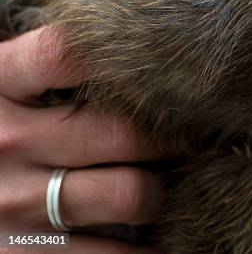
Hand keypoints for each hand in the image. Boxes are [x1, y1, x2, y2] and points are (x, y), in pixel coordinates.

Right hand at [0, 27, 163, 253]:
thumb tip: (133, 55)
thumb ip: (51, 70)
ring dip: (164, 192)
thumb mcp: (4, 89)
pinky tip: (159, 238)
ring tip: (174, 183)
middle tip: (196, 137)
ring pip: (132, 195)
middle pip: (125, 133)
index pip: (68, 53)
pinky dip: (147, 251)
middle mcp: (6, 141)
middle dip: (174, 138)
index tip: (171, 69)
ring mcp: (13, 203)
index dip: (128, 59)